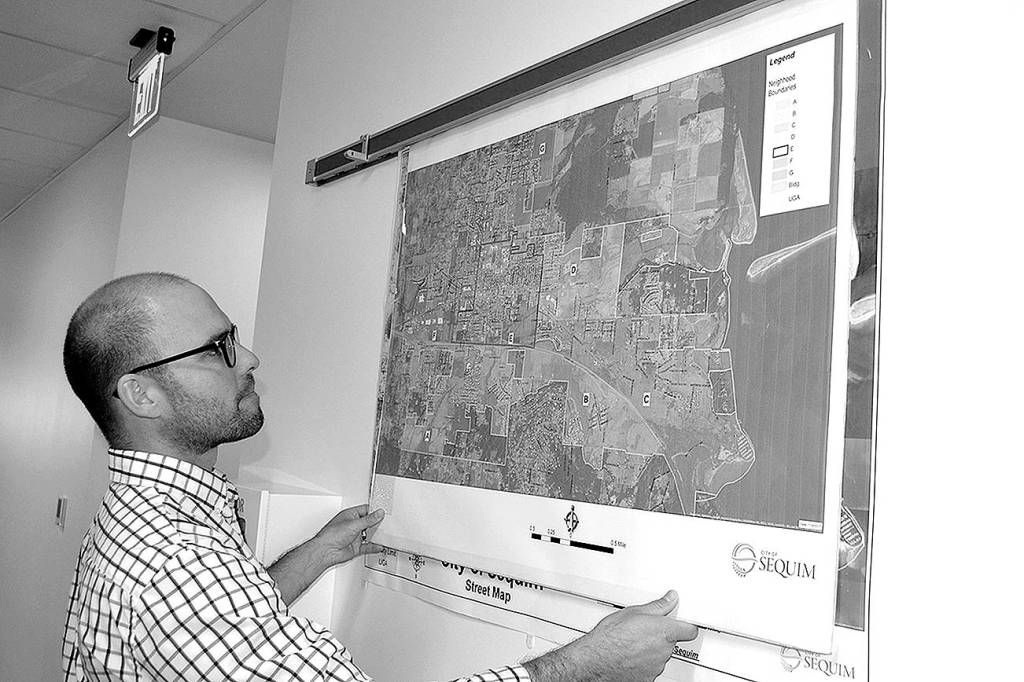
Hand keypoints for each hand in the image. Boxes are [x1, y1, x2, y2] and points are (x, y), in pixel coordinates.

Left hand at [312, 504, 384, 567]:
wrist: (325, 551)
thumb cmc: (332, 535)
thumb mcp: (354, 524)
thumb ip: (368, 520)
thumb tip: (379, 513)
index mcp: (350, 515)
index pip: (365, 510)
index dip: (375, 510)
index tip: (384, 511)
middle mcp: (352, 525)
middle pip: (368, 522)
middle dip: (377, 523)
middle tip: (388, 523)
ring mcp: (354, 537)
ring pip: (369, 535)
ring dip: (376, 535)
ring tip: (386, 534)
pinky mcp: (355, 548)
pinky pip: (367, 547)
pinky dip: (374, 547)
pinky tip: (380, 546)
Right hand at [523, 591, 696, 681]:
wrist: (596, 660)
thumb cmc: (611, 637)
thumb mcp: (633, 612)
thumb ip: (657, 606)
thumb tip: (671, 598)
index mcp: (664, 631)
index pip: (690, 630)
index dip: (686, 625)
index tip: (683, 622)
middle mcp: (664, 650)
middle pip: (672, 642)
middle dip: (661, 636)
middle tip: (645, 630)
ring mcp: (657, 666)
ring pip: (660, 656)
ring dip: (651, 650)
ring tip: (632, 642)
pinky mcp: (648, 678)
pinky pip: (650, 668)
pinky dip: (643, 663)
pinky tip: (630, 656)